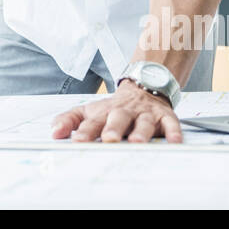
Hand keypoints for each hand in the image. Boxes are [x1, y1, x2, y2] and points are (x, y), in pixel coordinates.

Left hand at [50, 80, 183, 142]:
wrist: (143, 87)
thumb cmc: (114, 107)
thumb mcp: (90, 111)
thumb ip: (69, 120)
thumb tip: (54, 133)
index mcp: (104, 112)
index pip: (92, 122)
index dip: (84, 131)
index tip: (77, 141)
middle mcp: (124, 112)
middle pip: (117, 119)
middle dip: (113, 129)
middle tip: (109, 139)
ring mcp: (144, 114)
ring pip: (143, 122)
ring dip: (141, 132)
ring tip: (137, 142)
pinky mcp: (164, 116)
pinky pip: (171, 123)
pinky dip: (173, 132)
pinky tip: (174, 141)